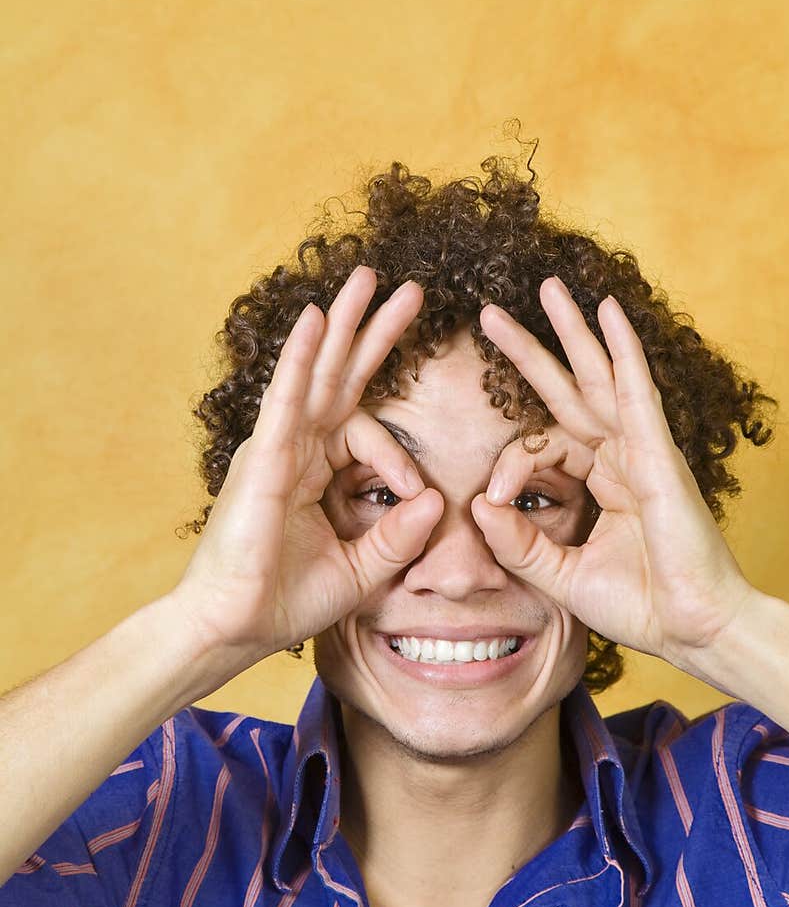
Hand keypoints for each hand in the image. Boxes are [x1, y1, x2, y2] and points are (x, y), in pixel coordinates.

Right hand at [171, 265, 442, 663]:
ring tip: (370, 277)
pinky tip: (319, 318)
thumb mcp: (361, 570)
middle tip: (407, 289)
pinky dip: (302, 356)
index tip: (420, 494)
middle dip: (373, 332)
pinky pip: (288, 396)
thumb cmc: (283, 601)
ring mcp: (275, 447)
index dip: (399, 458)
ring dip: (344, 323)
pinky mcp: (264, 458)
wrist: (232, 629)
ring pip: (316, 371)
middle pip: (341, 376)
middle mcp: (293, 448)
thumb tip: (437, 500)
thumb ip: (398, 536)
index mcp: (312, 470)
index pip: (365, 433)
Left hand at [471, 277, 755, 665]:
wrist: (693, 630)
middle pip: (568, 387)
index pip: (543, 444)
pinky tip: (606, 312)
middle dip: (532, 347)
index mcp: (602, 480)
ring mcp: (642, 450)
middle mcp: (622, 456)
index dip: (510, 463)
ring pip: (600, 376)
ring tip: (549, 287)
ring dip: (574, 330)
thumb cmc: (641, 605)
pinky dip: (622, 349)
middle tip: (490, 312)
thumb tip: (478, 506)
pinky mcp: (657, 454)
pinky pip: (635, 391)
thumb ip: (519, 543)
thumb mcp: (561, 575)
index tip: (490, 499)